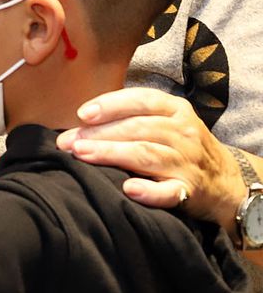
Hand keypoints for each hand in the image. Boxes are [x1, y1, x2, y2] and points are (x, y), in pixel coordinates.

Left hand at [57, 88, 244, 224]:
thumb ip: (127, 119)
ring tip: (82, 155)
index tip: (83, 114)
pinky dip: (148, 192)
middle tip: (68, 142)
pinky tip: (128, 189)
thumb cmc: (177, 147)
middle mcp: (184, 132)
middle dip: (98, 134)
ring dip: (111, 154)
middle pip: (137, 128)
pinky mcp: (189, 191)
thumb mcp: (162, 123)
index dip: (110, 106)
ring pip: (146, 154)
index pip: (141, 101)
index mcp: (175, 110)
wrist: (223, 182)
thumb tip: (76, 127)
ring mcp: (187, 162)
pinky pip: (168, 192)